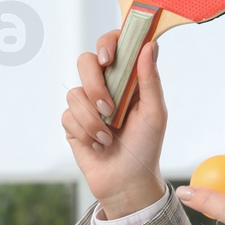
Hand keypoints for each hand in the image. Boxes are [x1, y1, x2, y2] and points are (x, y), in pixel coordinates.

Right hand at [62, 30, 168, 217]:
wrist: (127, 181)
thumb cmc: (146, 146)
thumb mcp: (155, 113)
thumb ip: (150, 79)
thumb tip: (150, 45)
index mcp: (127, 78)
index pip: (112, 45)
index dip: (107, 43)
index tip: (109, 58)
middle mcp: (105, 86)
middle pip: (85, 62)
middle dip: (95, 85)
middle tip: (109, 108)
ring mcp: (86, 103)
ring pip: (75, 94)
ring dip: (94, 120)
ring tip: (109, 138)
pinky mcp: (72, 122)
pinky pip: (68, 116)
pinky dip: (85, 133)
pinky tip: (98, 145)